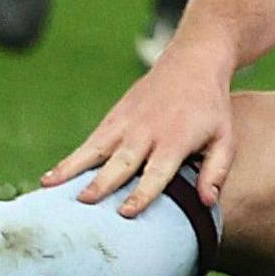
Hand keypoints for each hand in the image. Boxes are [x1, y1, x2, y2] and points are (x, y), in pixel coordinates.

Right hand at [44, 45, 237, 216]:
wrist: (193, 63)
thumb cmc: (210, 108)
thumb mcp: (225, 137)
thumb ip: (216, 171)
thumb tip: (208, 203)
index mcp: (177, 140)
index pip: (158, 171)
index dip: (142, 192)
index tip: (126, 211)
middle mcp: (148, 132)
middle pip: (123, 161)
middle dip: (103, 182)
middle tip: (84, 202)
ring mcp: (127, 123)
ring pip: (96, 150)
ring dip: (73, 169)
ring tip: (49, 187)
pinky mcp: (114, 118)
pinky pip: (89, 142)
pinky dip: (70, 159)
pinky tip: (51, 177)